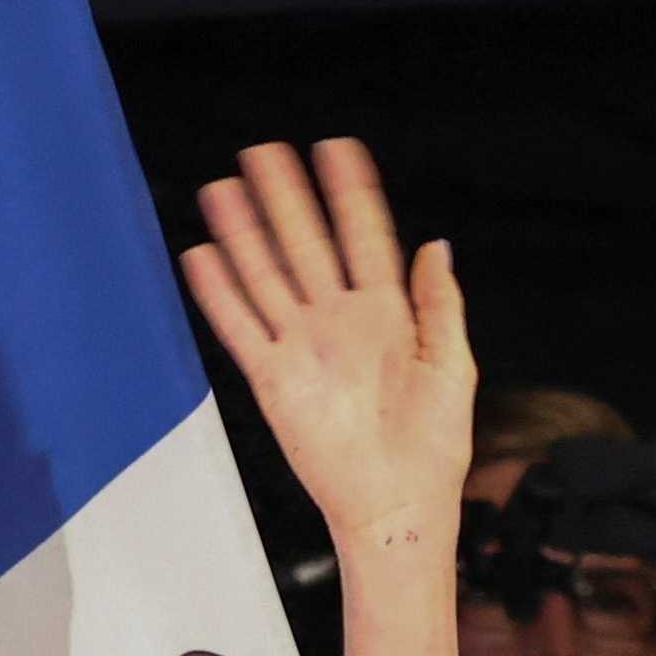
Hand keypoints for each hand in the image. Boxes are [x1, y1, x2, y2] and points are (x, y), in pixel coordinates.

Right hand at [179, 139, 475, 557]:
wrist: (399, 505)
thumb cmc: (435, 446)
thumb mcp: (453, 367)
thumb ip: (440, 305)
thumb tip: (435, 247)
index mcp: (386, 314)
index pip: (364, 238)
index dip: (350, 194)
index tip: (336, 150)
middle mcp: (339, 321)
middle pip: (306, 245)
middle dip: (286, 198)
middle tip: (264, 151)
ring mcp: (304, 347)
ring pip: (267, 276)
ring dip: (245, 234)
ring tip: (225, 188)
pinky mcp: (273, 380)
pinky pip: (241, 327)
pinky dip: (220, 294)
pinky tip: (202, 255)